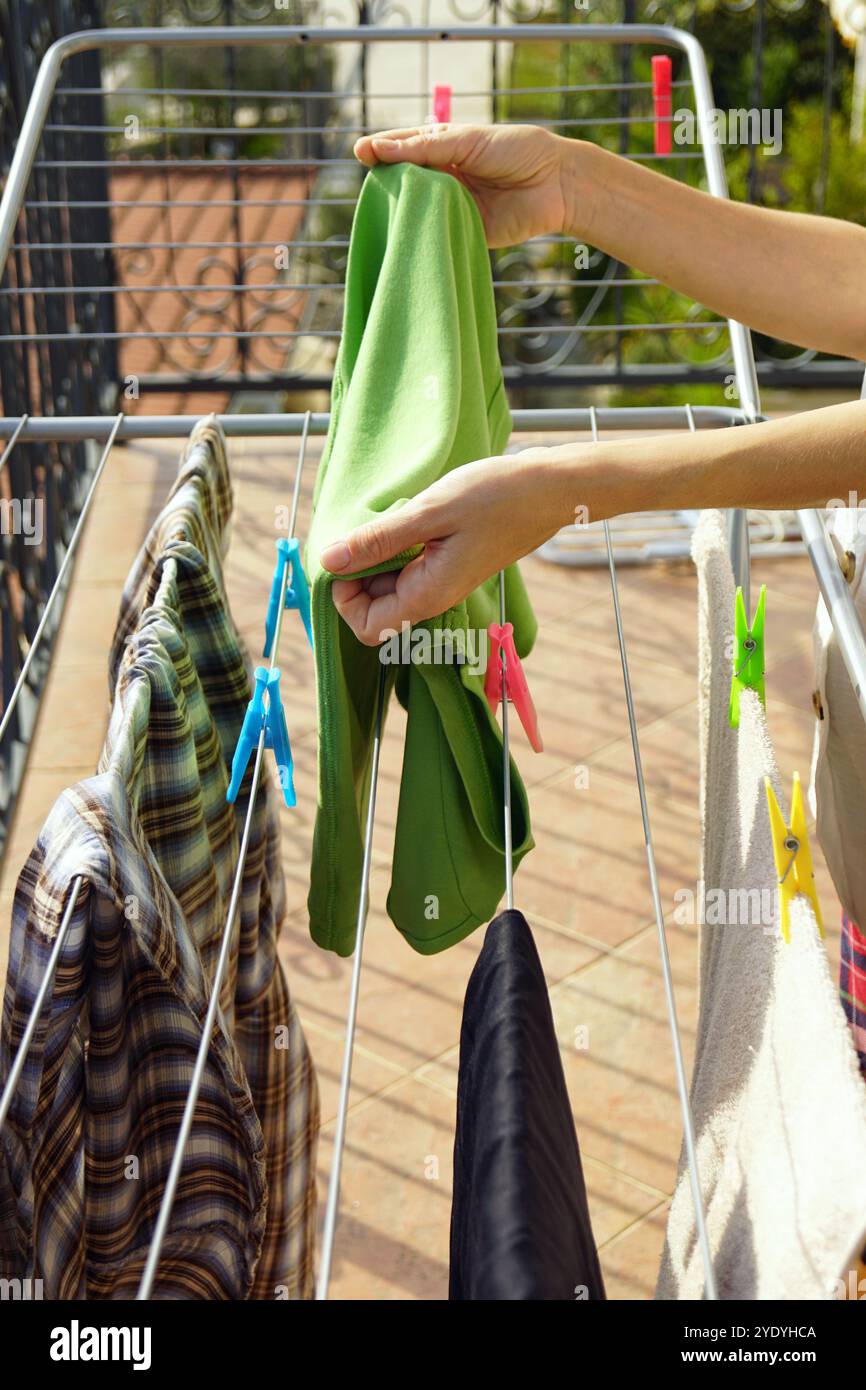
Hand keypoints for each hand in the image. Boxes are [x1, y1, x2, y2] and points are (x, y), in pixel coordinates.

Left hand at [320, 451, 568, 644]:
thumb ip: (378, 541)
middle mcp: (434, 598)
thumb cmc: (495, 498)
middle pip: (374, 609)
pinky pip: (409, 569)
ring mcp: (443, 583)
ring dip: (376, 558)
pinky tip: (405, 518)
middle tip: (362, 529)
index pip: (366, 628)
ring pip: (390, 587)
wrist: (549, 488)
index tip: (347, 555)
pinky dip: (396, 549)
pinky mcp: (450, 565)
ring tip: (386, 519)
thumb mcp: (429, 514)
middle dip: (357, 576)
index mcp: (428, 595)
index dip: (345, 598)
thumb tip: (328, 560)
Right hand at [353, 123, 567, 247]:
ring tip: (385, 208)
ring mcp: (453, 205)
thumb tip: (378, 150)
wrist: (555, 183)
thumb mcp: (468, 139)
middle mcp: (444, 177)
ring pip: (418, 209)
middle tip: (372, 184)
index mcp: (444, 148)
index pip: (404, 148)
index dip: (382, 150)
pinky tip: (407, 233)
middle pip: (406, 180)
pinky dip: (424, 234)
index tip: (361, 153)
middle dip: (388, 182)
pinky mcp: (464, 232)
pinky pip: (438, 234)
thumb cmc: (516, 150)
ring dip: (404, 210)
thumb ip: (425, 147)